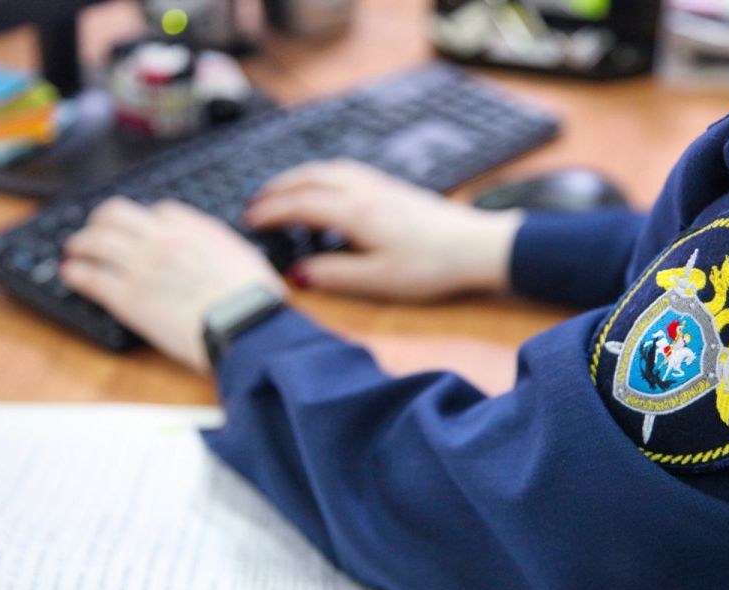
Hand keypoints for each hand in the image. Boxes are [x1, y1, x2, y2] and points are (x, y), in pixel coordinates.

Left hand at [61, 198, 286, 371]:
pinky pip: (91, 277)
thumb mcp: (245, 257)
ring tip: (75, 249)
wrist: (245, 325)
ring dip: (81, 243)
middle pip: (117, 214)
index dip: (148, 219)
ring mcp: (141, 266)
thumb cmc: (254, 300)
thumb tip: (218, 253)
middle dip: (103, 219)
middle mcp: (163, 240)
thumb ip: (221, 248)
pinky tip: (72, 274)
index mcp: (195, 229)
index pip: (161, 210)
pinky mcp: (127, 297)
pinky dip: (77, 273)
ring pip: (95, 241)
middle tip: (97, 228)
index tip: (145, 228)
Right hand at [246, 158, 522, 301]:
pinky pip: (347, 171)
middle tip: (255, 204)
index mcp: (357, 212)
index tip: (249, 222)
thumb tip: (298, 274)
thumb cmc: (434, 266)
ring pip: (328, 169)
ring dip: (299, 177)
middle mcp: (366, 191)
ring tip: (283, 194)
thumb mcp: (379, 281)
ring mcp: (382, 184)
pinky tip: (327, 191)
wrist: (479, 247)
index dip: (270, 212)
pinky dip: (323, 176)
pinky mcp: (395, 187)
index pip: (300, 204)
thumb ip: (334, 276)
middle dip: (277, 188)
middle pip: (309, 177)